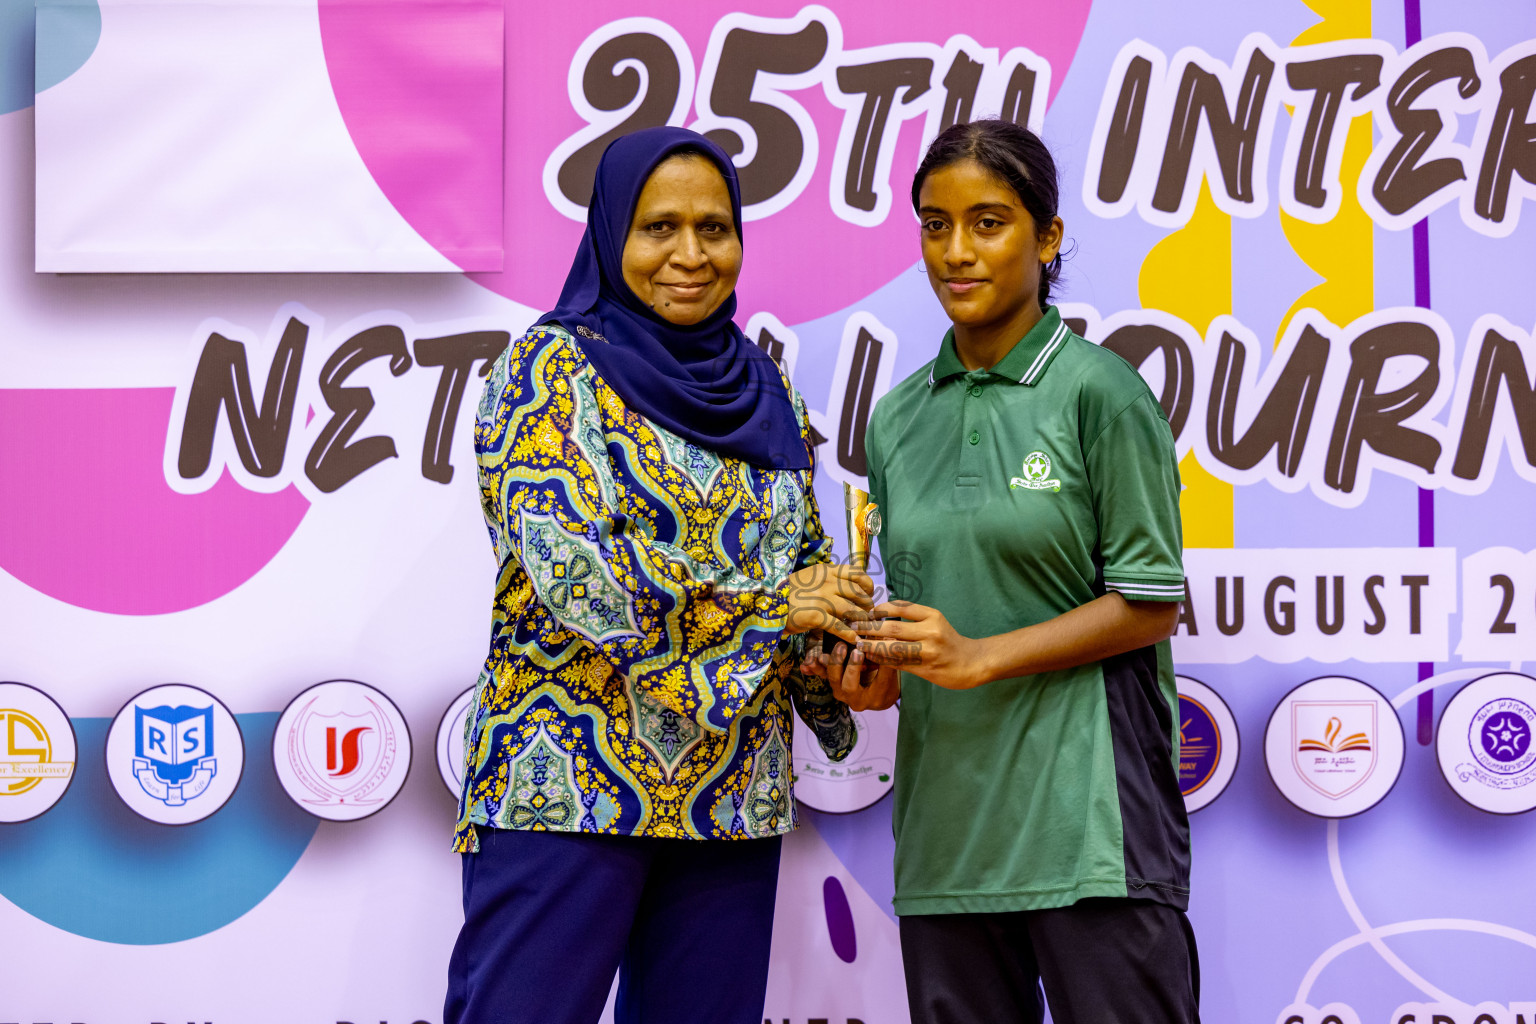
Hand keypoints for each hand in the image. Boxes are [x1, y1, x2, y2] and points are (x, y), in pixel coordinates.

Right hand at [784, 564, 874, 644]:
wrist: (767, 602)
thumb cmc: (788, 592)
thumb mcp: (809, 578)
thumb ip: (827, 579)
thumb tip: (845, 586)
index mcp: (827, 571)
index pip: (857, 573)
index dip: (867, 585)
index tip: (868, 594)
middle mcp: (827, 582)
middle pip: (859, 593)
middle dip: (866, 605)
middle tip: (867, 613)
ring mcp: (823, 599)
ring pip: (853, 610)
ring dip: (861, 621)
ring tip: (862, 627)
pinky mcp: (817, 616)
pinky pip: (840, 627)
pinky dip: (849, 635)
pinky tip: (854, 640)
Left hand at [801, 641, 900, 711]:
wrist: (880, 694)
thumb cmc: (888, 685)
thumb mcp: (891, 675)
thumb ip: (887, 660)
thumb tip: (889, 638)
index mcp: (864, 699)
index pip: (857, 684)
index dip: (856, 668)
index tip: (859, 651)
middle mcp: (848, 697)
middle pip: (840, 682)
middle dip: (840, 663)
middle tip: (843, 646)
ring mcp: (838, 689)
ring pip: (829, 678)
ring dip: (824, 664)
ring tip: (823, 651)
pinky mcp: (833, 680)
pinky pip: (821, 674)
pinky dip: (813, 668)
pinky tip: (806, 664)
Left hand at [855, 601, 987, 689]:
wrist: (970, 662)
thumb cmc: (948, 640)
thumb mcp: (935, 621)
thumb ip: (913, 617)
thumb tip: (880, 613)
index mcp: (932, 616)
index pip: (901, 608)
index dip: (880, 610)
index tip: (867, 612)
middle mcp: (931, 632)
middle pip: (892, 629)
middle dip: (869, 628)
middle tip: (852, 626)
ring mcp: (928, 652)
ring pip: (892, 649)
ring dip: (871, 646)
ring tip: (857, 642)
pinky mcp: (925, 669)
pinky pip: (897, 663)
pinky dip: (881, 659)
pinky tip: (870, 656)